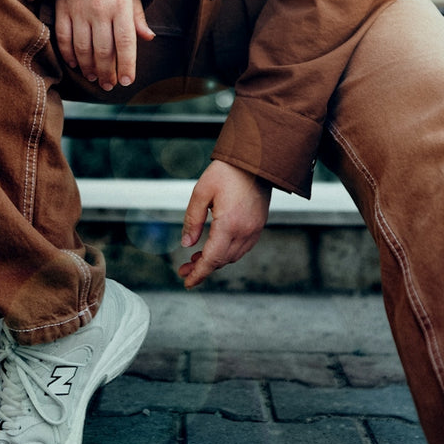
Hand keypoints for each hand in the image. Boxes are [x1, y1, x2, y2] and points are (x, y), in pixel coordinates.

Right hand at [54, 0, 153, 90]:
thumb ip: (137, 17)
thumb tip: (148, 38)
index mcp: (120, 6)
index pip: (125, 42)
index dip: (126, 65)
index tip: (127, 81)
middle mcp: (100, 10)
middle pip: (103, 50)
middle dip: (107, 73)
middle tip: (110, 85)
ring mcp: (79, 10)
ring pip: (82, 48)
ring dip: (88, 68)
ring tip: (94, 78)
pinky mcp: (62, 9)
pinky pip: (64, 38)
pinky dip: (69, 54)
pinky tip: (76, 64)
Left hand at [178, 161, 271, 289]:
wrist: (256, 159)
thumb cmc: (227, 172)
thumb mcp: (201, 192)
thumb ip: (192, 220)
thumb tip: (186, 243)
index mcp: (229, 224)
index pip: (212, 259)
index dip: (199, 274)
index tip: (187, 283)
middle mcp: (245, 231)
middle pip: (222, 260)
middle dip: (202, 268)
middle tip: (184, 269)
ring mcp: (254, 229)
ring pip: (232, 256)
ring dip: (215, 261)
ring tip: (196, 259)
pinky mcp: (259, 225)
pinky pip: (242, 247)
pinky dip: (227, 252)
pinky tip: (215, 247)